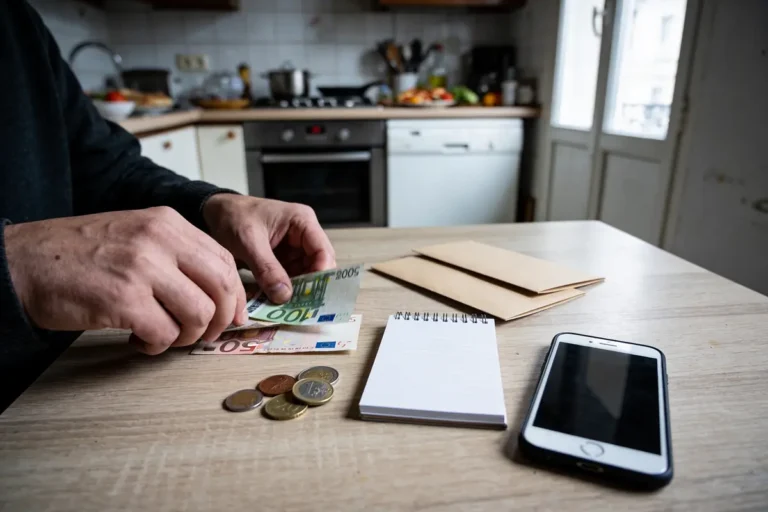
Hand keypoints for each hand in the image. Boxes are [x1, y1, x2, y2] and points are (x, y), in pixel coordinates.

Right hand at [4, 207, 245, 354]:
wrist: (23, 261)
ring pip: (199, 314)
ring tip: (164, 336)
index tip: (232, 316)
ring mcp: (141, 268)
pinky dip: (157, 347)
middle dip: (221, 320)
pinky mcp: (122, 300)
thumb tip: (218, 293)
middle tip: (204, 334)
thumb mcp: (135, 234)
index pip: (224, 260)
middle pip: (222, 287)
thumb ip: (176, 255)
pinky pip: (165, 335)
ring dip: (187, 337)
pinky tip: (139, 341)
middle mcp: (159, 240)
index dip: (235, 295)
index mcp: (167, 222)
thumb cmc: (78, 253)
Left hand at [202, 195, 335, 302]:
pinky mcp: (284, 260)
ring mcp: (295, 249)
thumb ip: (267, 268)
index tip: (311, 296)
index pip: (323, 251)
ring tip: (287, 310)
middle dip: (310, 287)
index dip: (321, 275)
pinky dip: (284, 291)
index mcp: (302, 221)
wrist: (215, 213)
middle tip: (300, 309)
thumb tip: (285, 296)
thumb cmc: (233, 217)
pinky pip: (291, 279)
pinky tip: (277, 304)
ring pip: (305, 276)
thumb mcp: (249, 242)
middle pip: (318, 266)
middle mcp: (304, 236)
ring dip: (297, 292)